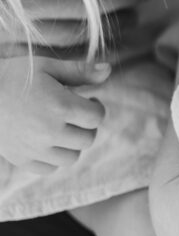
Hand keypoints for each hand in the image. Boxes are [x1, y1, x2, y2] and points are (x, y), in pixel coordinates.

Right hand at [0, 56, 108, 171]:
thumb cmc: (13, 76)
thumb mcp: (46, 67)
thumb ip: (79, 71)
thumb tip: (109, 70)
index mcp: (60, 106)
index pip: (96, 117)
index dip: (96, 107)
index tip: (89, 100)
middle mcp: (50, 131)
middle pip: (88, 139)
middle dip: (87, 126)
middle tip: (76, 114)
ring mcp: (35, 149)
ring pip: (72, 157)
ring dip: (73, 144)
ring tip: (63, 128)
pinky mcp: (22, 160)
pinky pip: (50, 168)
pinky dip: (53, 158)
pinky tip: (47, 141)